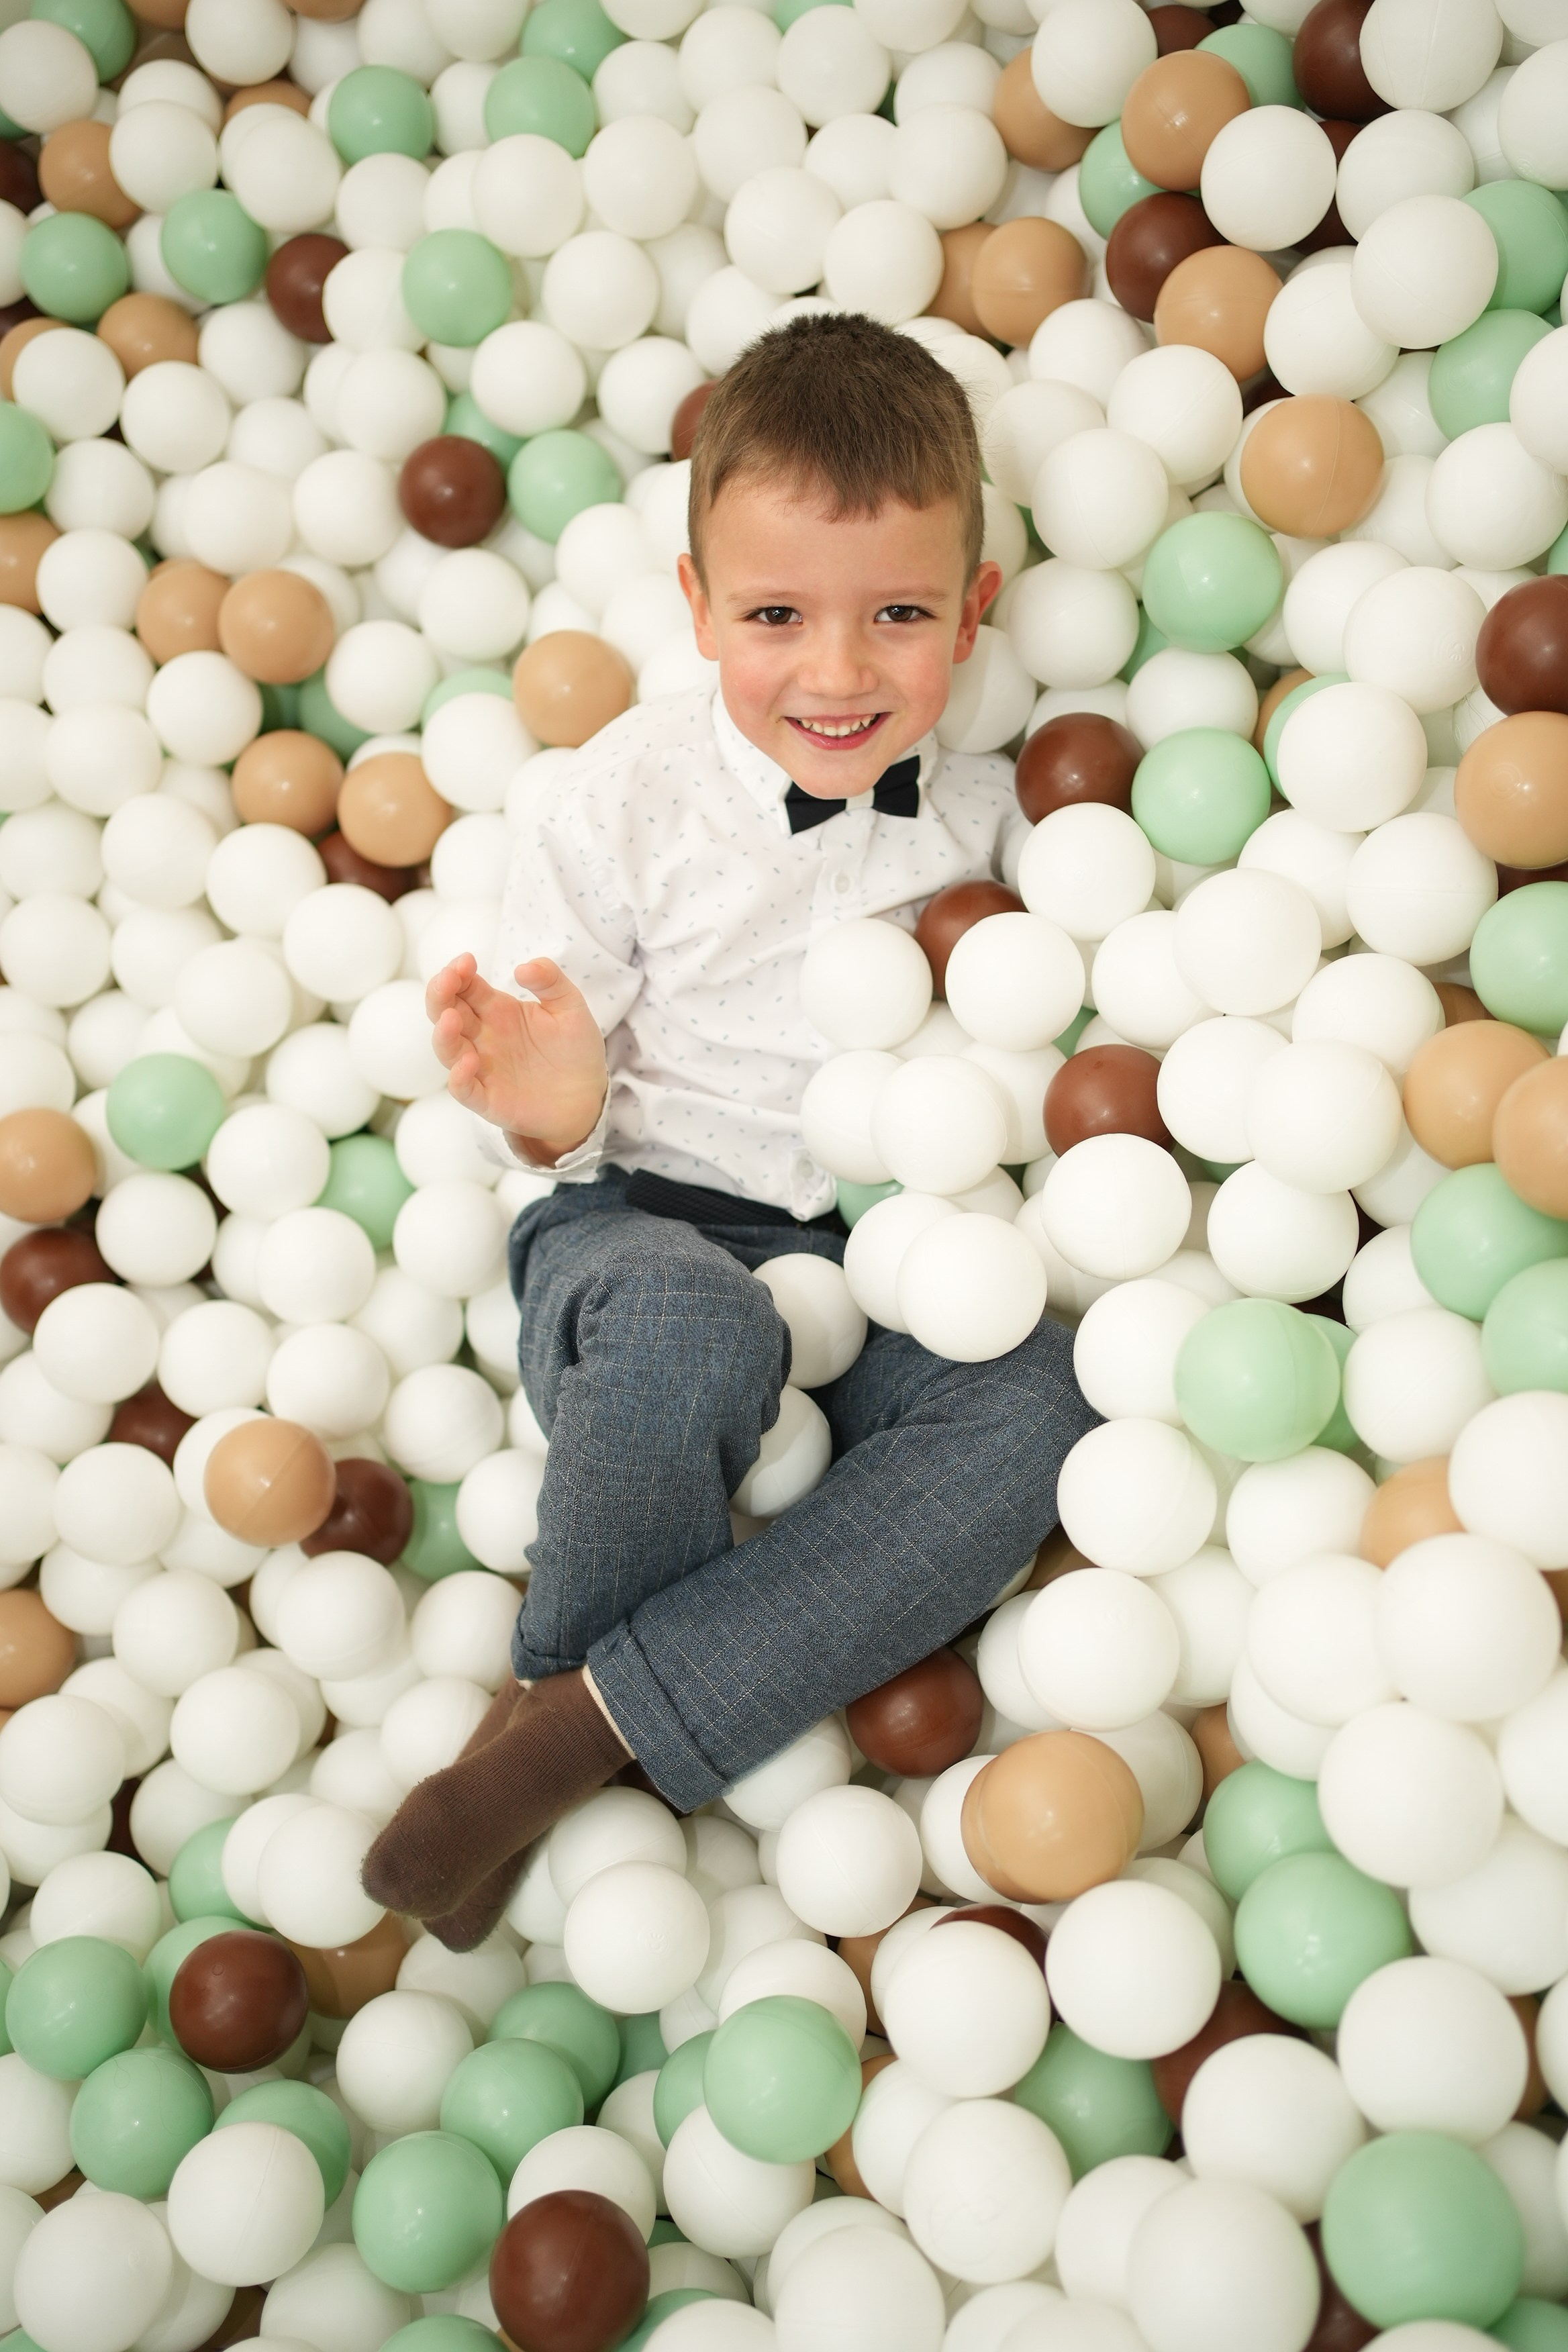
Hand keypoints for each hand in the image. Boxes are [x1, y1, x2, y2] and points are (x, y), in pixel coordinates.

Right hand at [426, 955, 607, 1165]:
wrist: (588, 1096)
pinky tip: (469, 1062)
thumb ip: (551, 981)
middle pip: (447, 1011)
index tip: (467, 960)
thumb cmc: (575, 1050)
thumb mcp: (570, 1007)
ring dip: (443, 1033)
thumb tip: (523, 967)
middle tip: (448, 979)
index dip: (458, 972)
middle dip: (440, 993)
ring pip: (448, 1049)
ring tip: (450, 1018)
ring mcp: (481, 1067)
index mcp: (497, 1010)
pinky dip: (459, 1077)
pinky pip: (463, 1089)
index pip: (465, 986)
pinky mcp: (487, 1098)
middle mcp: (482, 1036)